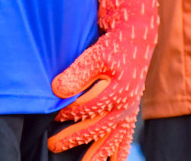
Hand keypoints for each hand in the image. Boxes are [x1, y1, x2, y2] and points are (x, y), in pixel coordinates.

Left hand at [48, 0, 158, 160]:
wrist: (136, 40)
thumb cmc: (112, 46)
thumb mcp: (94, 54)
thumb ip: (77, 72)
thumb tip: (56, 89)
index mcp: (115, 92)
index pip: (89, 108)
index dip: (71, 113)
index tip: (53, 116)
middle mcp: (124, 106)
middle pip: (98, 127)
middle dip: (75, 138)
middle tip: (54, 145)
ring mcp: (127, 112)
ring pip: (112, 139)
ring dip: (98, 153)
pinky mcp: (128, 114)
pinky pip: (125, 139)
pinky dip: (118, 152)